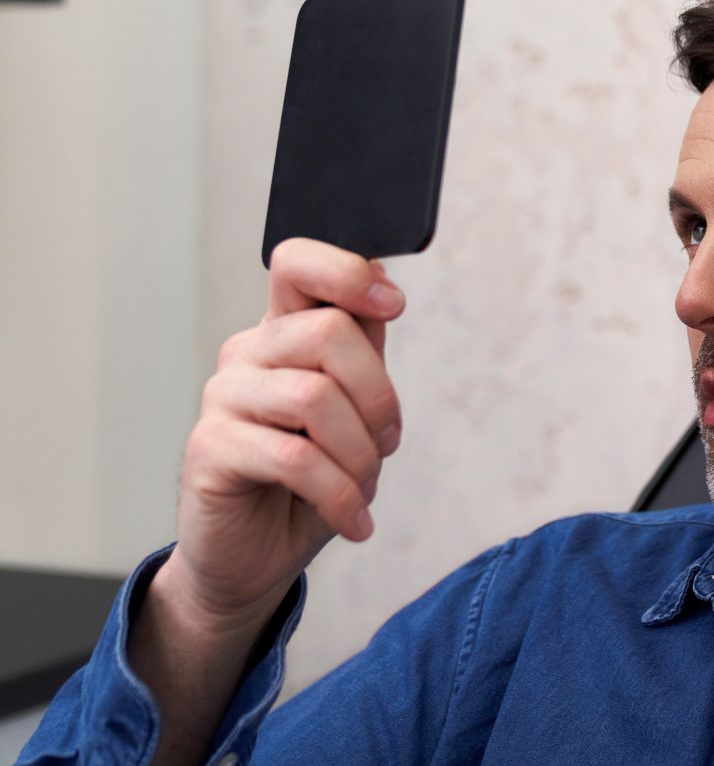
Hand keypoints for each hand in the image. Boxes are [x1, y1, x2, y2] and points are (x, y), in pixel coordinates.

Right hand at [162, 238, 405, 629]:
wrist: (255, 557)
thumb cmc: (308, 482)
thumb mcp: (351, 412)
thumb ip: (360, 352)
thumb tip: (383, 290)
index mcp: (284, 333)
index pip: (296, 264)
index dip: (347, 272)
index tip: (394, 304)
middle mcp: (248, 354)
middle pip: (328, 332)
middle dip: (378, 396)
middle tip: (386, 443)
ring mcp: (223, 398)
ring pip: (315, 397)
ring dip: (360, 453)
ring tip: (364, 486)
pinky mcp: (209, 449)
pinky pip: (295, 458)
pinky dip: (340, 494)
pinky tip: (353, 520)